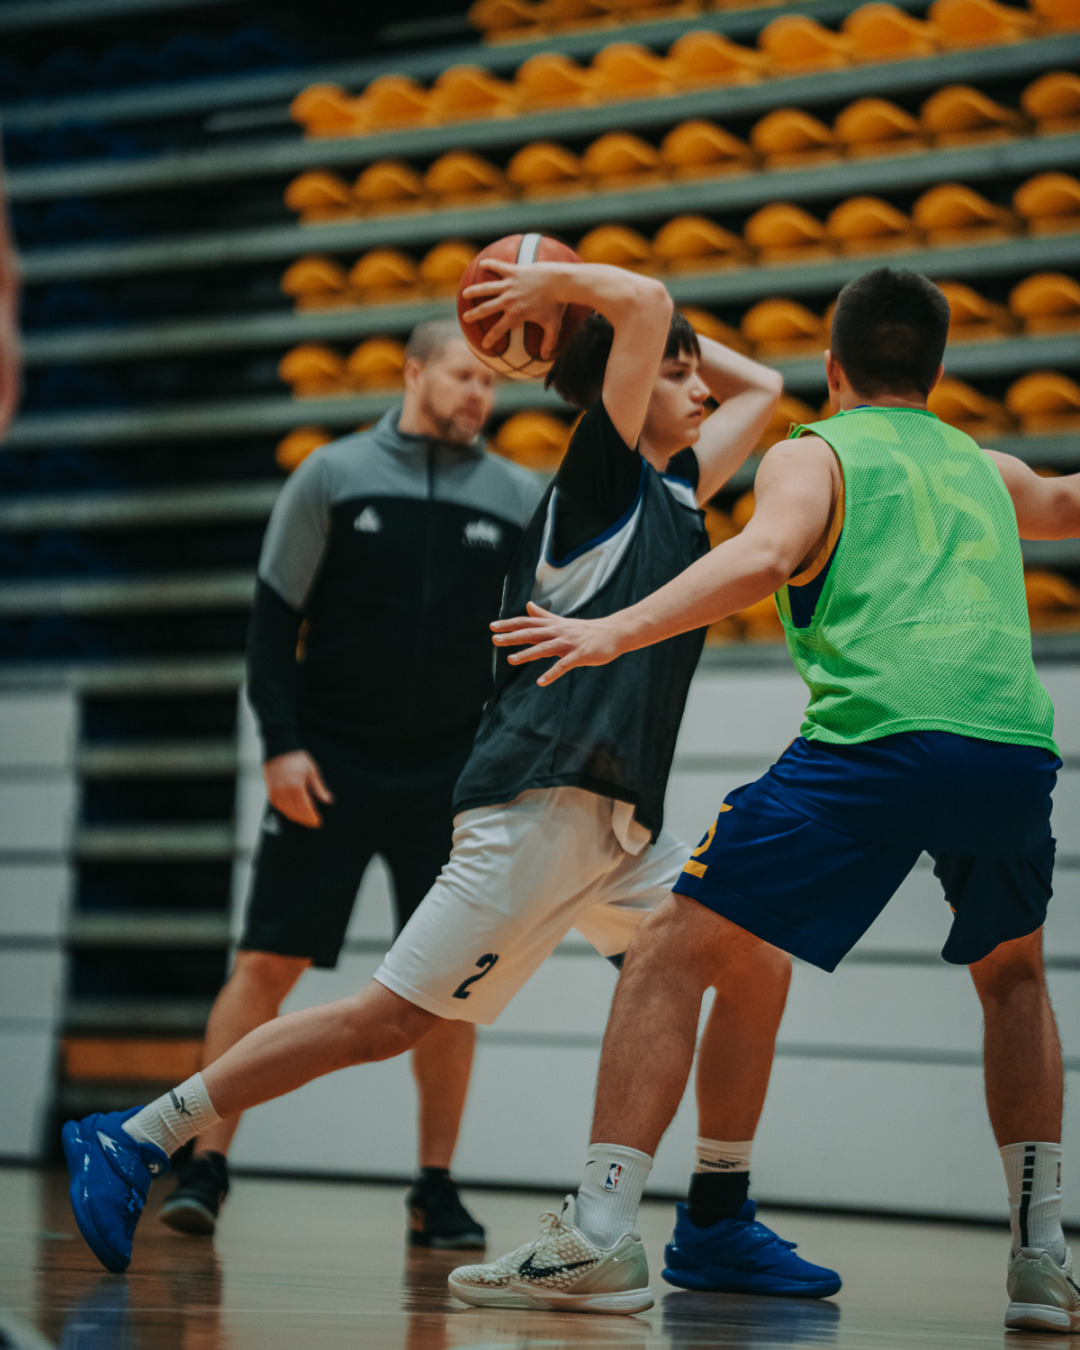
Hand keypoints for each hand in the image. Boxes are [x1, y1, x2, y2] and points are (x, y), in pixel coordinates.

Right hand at [263, 750, 333, 827]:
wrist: (280, 751)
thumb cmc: (296, 759)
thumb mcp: (312, 771)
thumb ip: (319, 788)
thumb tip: (328, 799)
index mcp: (297, 786)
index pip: (306, 807)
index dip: (312, 816)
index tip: (318, 822)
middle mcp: (285, 791)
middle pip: (297, 811)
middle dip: (306, 819)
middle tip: (312, 824)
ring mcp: (277, 792)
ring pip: (287, 811)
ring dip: (296, 818)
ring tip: (304, 821)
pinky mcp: (271, 792)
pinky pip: (279, 807)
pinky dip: (286, 812)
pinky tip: (292, 814)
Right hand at [461, 259, 565, 360]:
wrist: (560, 282)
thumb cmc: (557, 305)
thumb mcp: (554, 326)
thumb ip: (549, 342)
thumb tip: (546, 357)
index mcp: (516, 315)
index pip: (499, 330)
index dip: (490, 338)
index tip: (484, 345)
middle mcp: (508, 300)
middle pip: (486, 309)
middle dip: (474, 315)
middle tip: (465, 318)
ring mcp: (509, 285)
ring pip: (486, 288)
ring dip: (474, 291)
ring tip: (465, 293)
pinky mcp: (513, 271)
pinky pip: (498, 267)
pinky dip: (490, 265)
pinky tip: (482, 264)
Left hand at [491, 601, 624, 684]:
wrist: (613, 633)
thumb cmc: (586, 630)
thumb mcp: (562, 622)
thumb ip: (543, 616)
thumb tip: (528, 605)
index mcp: (553, 626)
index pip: (527, 623)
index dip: (510, 624)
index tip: (492, 627)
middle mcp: (558, 632)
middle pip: (532, 633)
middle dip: (513, 637)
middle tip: (495, 640)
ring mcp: (569, 644)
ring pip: (545, 648)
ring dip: (528, 654)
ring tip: (511, 660)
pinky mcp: (579, 655)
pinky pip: (563, 665)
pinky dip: (552, 673)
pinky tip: (541, 682)